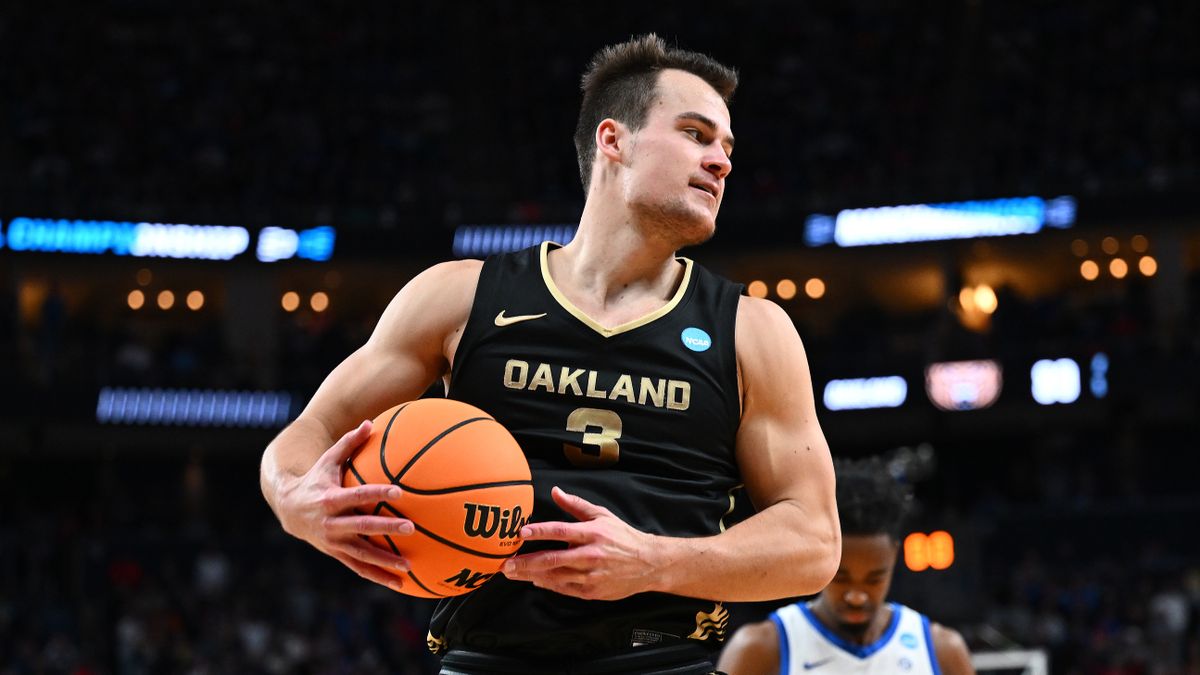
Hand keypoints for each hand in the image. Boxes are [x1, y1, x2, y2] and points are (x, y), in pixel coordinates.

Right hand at [275, 420, 415, 591]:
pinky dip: (378, 576)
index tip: (398, 493)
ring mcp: (333, 542)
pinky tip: (400, 584)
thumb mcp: (328, 460)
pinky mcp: (336, 554)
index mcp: (330, 499)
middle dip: (386, 529)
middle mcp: (331, 523)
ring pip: (361, 555)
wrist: (288, 509)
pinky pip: (359, 568)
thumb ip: (349, 443)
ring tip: (409, 567)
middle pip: (362, 527)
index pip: (357, 496)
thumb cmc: (315, 479)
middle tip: (411, 528)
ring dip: (385, 562)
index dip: (377, 494)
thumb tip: (370, 422)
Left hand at [501, 486, 661, 599]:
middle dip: (526, 562)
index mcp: (592, 533)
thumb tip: (555, 491)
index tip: (520, 533)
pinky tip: (535, 580)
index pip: (560, 531)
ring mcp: (590, 576)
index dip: (539, 531)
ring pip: (555, 577)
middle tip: (506, 564)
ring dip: (532, 575)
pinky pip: (564, 589)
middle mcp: (590, 555)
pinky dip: (548, 585)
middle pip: (552, 559)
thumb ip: (576, 505)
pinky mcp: (592, 591)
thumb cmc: (623, 537)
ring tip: (514, 573)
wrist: (648, 563)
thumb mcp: (602, 515)